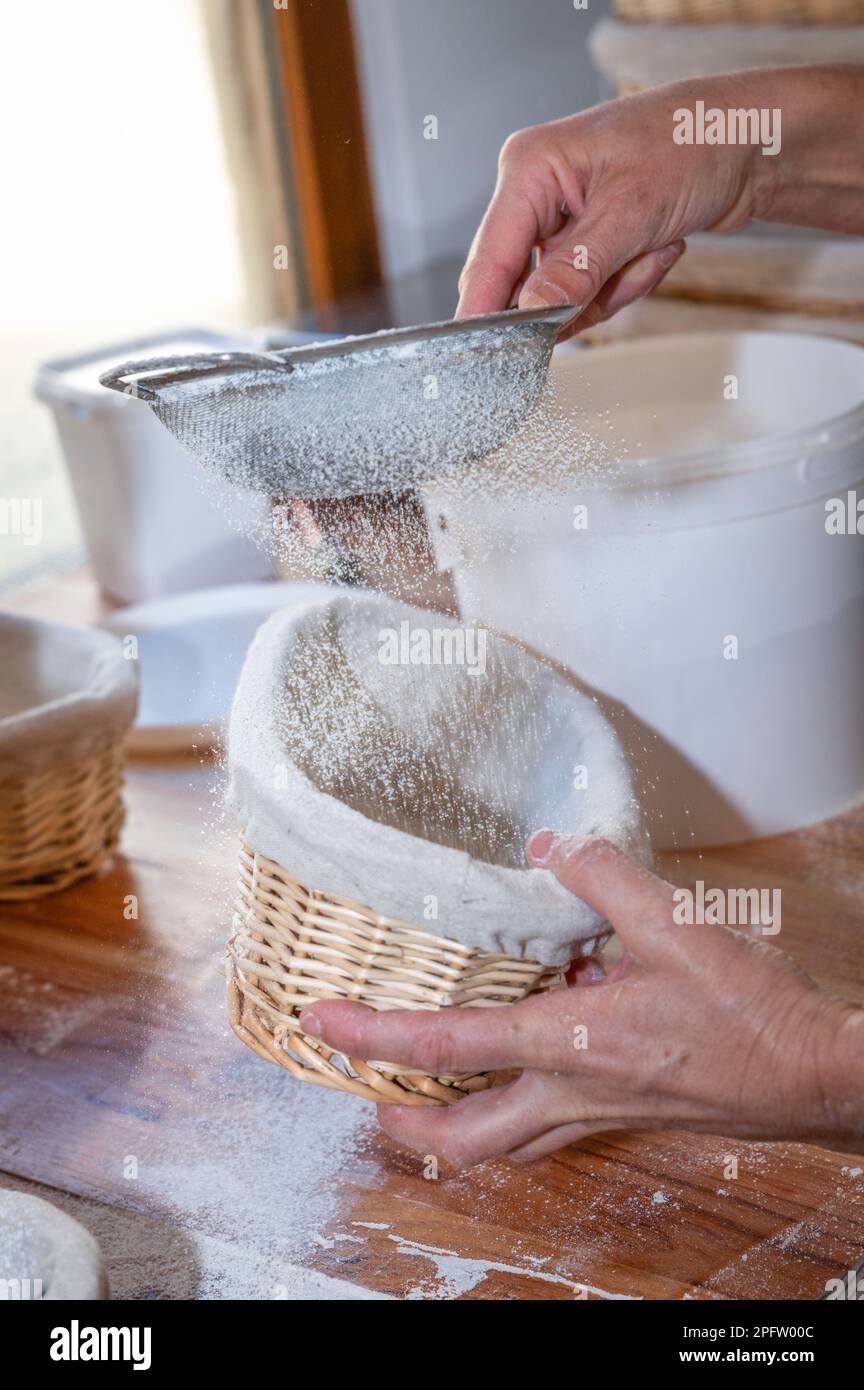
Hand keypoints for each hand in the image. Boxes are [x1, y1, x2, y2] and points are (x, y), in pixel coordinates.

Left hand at [301, 834, 862, 1166]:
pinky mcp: (626, 1115)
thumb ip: (602, 876)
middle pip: (463, 1140)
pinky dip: (515, 1103)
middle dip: (405, 1124)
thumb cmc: (751, 1012)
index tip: (319, 1022)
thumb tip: (550, 842)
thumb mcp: (676, 923)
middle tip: (370, 1094)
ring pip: (504, 1145)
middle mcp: (572, 1095)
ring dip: (453, 1126)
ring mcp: (599, 1115)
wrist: (815, 1076)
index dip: (372, 1035)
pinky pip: (549, 1125)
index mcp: (569, 1046)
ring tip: (427, 1090)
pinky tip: (530, 1054)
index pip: (447, 1045)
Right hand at [456, 67, 863, 333]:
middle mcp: (538, 195)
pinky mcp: (589, 243)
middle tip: (622, 273)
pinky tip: (659, 248)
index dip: (487, 313)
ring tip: (653, 248)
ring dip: (614, 288)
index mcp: (530, 169)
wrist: (750, 143)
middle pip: (525, 286)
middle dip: (579, 295)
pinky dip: (629, 282)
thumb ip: (575, 268)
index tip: (490, 359)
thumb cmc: (694, 144)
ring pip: (563, 298)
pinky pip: (592, 293)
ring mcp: (563, 222)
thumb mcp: (632, 211)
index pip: (490, 258)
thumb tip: (530, 311)